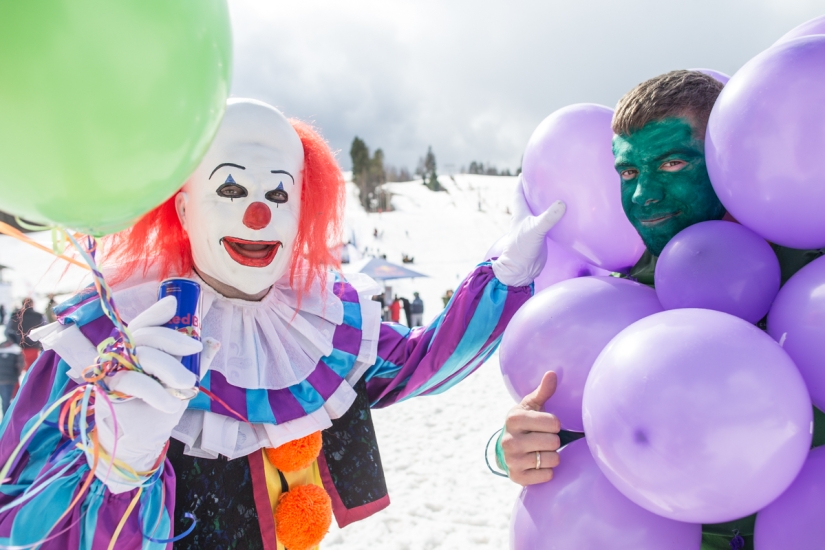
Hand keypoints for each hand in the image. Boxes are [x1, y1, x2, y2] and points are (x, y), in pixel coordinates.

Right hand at [93, 296, 219, 492]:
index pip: (144, 324)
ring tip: (186, 385)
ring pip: (143, 355)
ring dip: (170, 369)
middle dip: (175, 340)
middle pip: (146, 335)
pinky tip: (171, 403)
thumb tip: (212, 341)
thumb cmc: (159, 408)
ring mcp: (112, 370)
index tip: (174, 304)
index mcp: (137, 350)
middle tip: (196, 351)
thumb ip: (196, 363)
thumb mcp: (182, 383)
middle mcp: (121, 355)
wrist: (141, 439)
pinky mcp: (108, 389)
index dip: (156, 311)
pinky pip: (134, 380)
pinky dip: (157, 392)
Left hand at [492, 176, 564, 286]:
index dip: (521, 183)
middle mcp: (525, 220)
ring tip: (557, 195)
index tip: (525, 172)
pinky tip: (564, 217)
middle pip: (528, 201)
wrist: (521, 270)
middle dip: (534, 191)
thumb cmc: (522, 248)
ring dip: (545, 205)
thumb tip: (562, 204)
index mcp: (520, 214)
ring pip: (538, 213)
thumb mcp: (535, 230)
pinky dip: (553, 219)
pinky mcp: (540, 239)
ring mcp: (532, 229)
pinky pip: (547, 224)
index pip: (518, 194)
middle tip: (545, 180)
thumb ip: (548, 217)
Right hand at [501, 371, 560, 484]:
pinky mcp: (516, 477)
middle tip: (544, 439)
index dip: (555, 424)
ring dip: (552, 456)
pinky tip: (538, 464)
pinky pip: (546, 476)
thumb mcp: (531, 406)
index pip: (553, 422)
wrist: (505, 448)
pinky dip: (547, 471)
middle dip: (554, 441)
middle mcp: (509, 440)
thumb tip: (552, 373)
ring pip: (552, 459)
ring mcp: (512, 460)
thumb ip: (543, 391)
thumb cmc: (524, 423)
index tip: (547, 424)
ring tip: (541, 451)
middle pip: (553, 441)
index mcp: (513, 418)